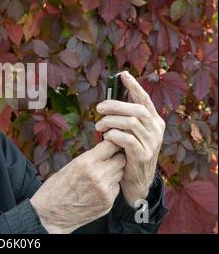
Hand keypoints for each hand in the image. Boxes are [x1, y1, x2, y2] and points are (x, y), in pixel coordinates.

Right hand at [30, 141, 125, 233]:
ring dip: (115, 171)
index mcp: (85, 163)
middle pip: (121, 159)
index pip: (110, 146)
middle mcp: (98, 176)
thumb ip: (90, 158)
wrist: (51, 214)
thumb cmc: (56, 189)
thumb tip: (105, 149)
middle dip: (116, 157)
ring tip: (102, 173)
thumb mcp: (70, 166)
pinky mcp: (108, 203)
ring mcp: (105, 191)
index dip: (112, 143)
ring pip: (121, 173)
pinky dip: (111, 185)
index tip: (110, 144)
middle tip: (109, 157)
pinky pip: (116, 187)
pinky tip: (99, 187)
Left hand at [95, 71, 165, 205]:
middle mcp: (156, 130)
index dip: (134, 86)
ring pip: (131, 122)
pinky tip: (106, 137)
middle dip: (115, 105)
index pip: (145, 99)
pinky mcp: (143, 155)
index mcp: (154, 121)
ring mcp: (152, 143)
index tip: (122, 74)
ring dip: (110, 121)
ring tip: (98, 126)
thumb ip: (124, 118)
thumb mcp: (129, 133)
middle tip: (98, 108)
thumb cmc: (128, 152)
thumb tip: (106, 103)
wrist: (135, 181)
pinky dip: (113, 135)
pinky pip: (127, 139)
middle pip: (137, 109)